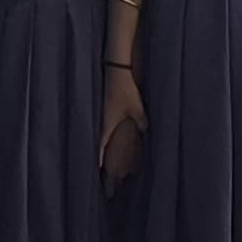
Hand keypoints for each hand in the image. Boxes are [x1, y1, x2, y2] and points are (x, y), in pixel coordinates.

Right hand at [98, 63, 145, 183]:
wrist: (116, 71)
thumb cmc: (124, 90)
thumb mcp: (136, 109)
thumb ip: (141, 122)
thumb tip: (145, 132)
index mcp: (107, 123)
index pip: (100, 146)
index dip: (98, 158)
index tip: (96, 170)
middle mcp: (101, 120)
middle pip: (98, 140)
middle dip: (98, 152)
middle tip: (100, 165)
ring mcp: (101, 112)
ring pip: (100, 132)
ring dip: (101, 141)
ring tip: (104, 151)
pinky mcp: (104, 105)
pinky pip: (104, 123)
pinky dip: (105, 130)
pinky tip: (111, 130)